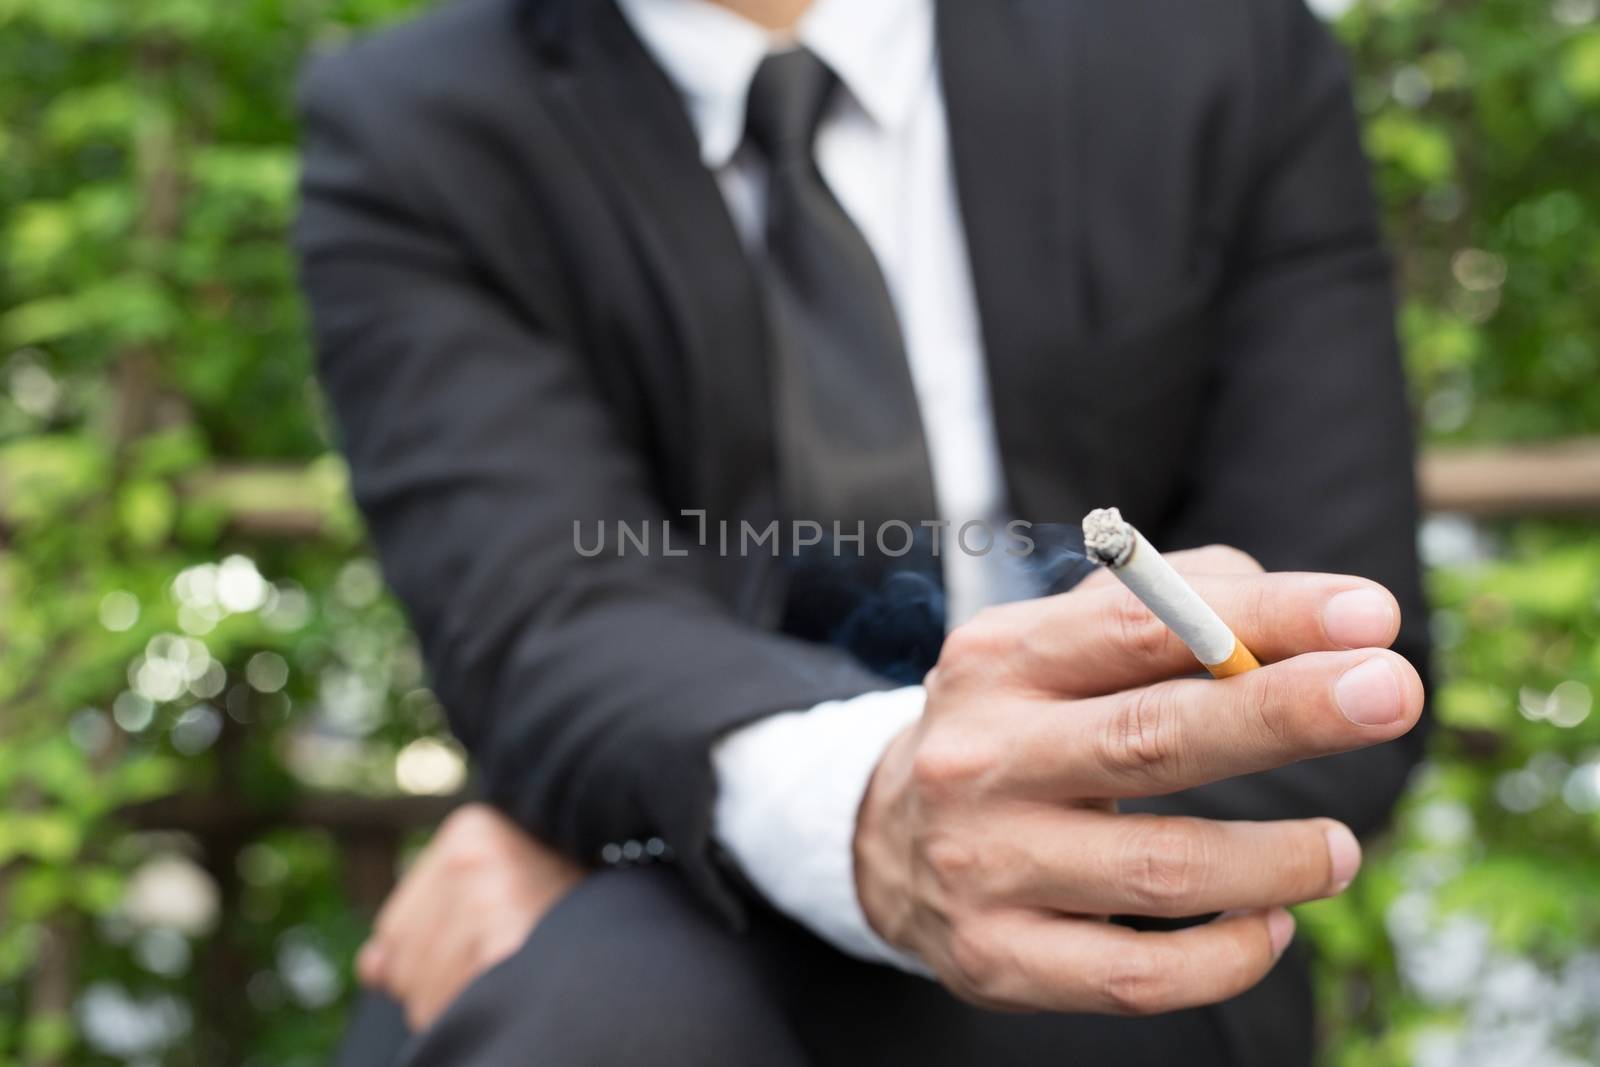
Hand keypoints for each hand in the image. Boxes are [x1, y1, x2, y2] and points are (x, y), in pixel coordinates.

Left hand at [356, 804, 585, 1030]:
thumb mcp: (502, 893)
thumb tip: (371, 968)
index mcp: (472, 828)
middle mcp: (472, 856)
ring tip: (518, 976)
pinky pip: (443, 1010)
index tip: (489, 953)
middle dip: (443, 986)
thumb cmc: (577, 915)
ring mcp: (485, 898)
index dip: (432, 963)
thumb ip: (431, 920)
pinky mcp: (500, 943)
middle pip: (403, 964)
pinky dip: (469, 1020)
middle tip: (510, 968)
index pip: (394, 930)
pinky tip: (513, 995)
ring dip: (459, 1003)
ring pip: (420, 993)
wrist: (645, 947)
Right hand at [854, 546, 1422, 1013]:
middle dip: (1284, 714)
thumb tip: (1305, 620)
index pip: (1140, 624)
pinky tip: (1270, 925)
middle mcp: (981, 757)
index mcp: (999, 659)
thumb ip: (1174, 606)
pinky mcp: (998, 958)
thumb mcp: (1060, 644)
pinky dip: (1230, 954)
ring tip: (1339, 850)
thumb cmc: (1019, 724)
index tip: (1371, 617)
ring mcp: (984, 863)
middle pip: (1151, 737)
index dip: (1262, 618)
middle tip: (1393, 693)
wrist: (889, 838)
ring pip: (1161, 869)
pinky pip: (1139, 976)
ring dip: (1280, 861)